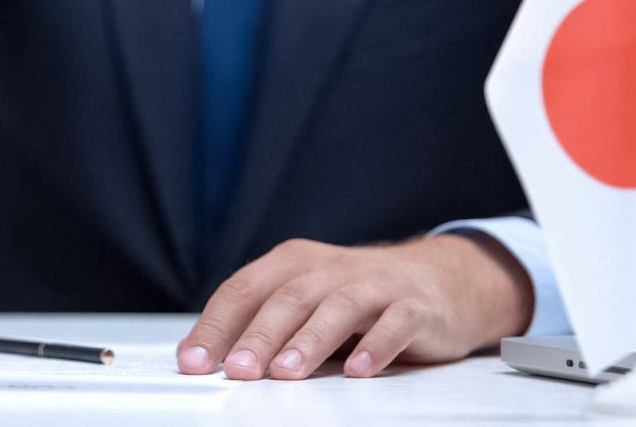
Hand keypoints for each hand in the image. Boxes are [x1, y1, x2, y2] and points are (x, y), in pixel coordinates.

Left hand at [177, 235, 531, 379]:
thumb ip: (265, 323)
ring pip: (337, 308)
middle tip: (237, 369)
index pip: (245, 288)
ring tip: (287, 372)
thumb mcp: (307, 300)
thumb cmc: (361, 295)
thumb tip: (211, 359)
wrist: (440, 279)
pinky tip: (359, 369)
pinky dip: (376, 346)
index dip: (216, 324)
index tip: (194, 360)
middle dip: (258, 336)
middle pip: (288, 298)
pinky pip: (394, 323)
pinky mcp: (414, 306)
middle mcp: (331, 268)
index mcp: (294, 263)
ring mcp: (374, 284)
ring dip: (309, 341)